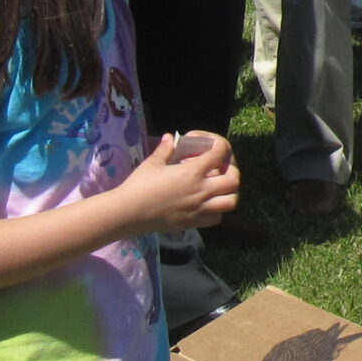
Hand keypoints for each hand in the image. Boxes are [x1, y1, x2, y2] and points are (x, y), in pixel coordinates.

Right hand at [120, 133, 240, 232]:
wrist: (127, 213)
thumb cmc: (139, 185)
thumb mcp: (152, 163)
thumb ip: (165, 149)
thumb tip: (170, 137)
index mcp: (193, 172)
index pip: (219, 153)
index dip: (221, 146)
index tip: (215, 146)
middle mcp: (201, 190)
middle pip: (234, 180)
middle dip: (232, 172)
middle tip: (222, 169)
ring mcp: (199, 208)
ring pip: (231, 202)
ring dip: (229, 193)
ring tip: (219, 188)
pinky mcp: (193, 223)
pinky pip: (216, 218)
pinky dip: (217, 211)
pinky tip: (207, 205)